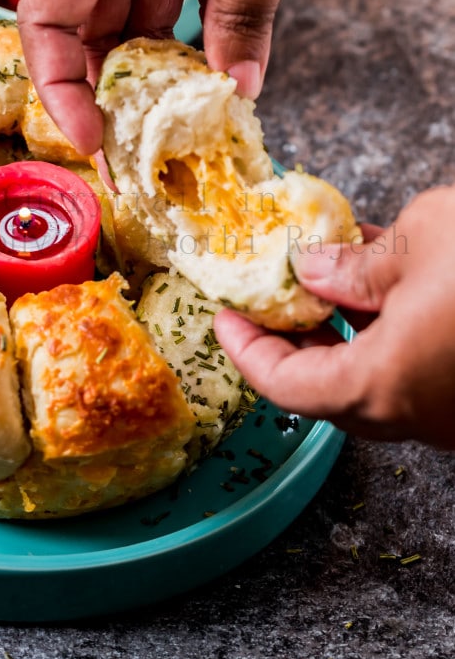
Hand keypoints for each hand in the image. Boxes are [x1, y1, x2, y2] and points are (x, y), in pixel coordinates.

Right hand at [18, 0, 396, 153]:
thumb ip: (244, 17)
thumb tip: (237, 90)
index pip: (46, 15)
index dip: (59, 84)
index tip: (93, 137)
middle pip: (83, 23)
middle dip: (103, 88)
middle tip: (131, 150)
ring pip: (131, 14)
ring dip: (150, 68)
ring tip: (171, 125)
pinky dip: (189, 36)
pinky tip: (208, 77)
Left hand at [213, 185, 454, 449]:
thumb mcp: (416, 244)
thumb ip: (351, 266)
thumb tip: (310, 269)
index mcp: (382, 387)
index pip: (286, 387)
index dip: (247, 350)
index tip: (226, 316)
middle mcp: (414, 414)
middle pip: (327, 390)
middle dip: (291, 343)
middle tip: (267, 300)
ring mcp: (448, 410)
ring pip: (374, 379)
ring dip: (343, 333)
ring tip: (323, 278)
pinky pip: (411, 368)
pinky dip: (387, 332)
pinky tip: (383, 278)